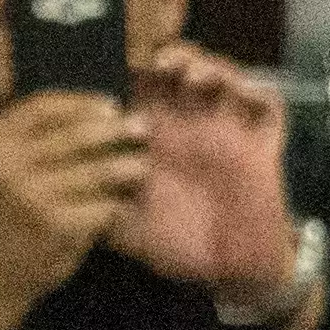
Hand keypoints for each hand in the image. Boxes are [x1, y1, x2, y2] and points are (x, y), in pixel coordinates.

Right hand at [0, 87, 149, 329]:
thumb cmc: (0, 214)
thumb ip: (31, 141)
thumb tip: (97, 113)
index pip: (43, 106)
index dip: (83, 103)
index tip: (112, 105)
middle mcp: (7, 163)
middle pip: (76, 135)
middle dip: (116, 129)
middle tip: (143, 128)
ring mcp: (32, 195)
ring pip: (97, 170)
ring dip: (128, 166)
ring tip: (142, 166)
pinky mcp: (57, 225)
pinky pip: (103, 205)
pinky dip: (119, 204)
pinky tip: (126, 205)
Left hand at [109, 48, 305, 308]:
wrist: (232, 272)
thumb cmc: (179, 248)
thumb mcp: (126, 227)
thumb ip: (98, 203)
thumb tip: (62, 180)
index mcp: (154, 140)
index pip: (138, 90)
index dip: (125, 73)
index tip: (108, 70)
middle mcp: (189, 127)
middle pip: (178, 70)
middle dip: (164, 56)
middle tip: (149, 63)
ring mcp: (227, 132)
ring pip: (220, 76)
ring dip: (204, 64)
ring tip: (186, 72)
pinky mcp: (262, 145)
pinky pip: (267, 105)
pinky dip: (255, 89)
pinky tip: (236, 90)